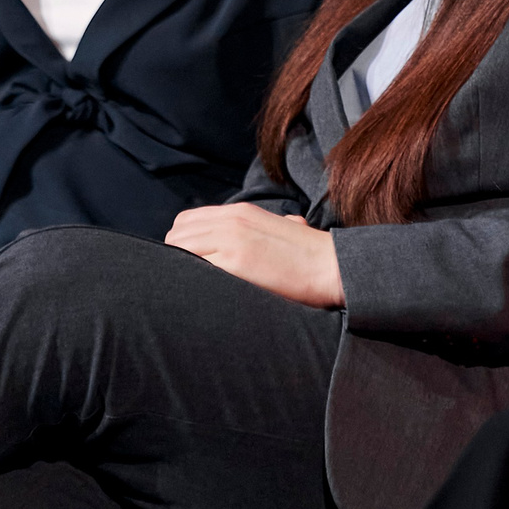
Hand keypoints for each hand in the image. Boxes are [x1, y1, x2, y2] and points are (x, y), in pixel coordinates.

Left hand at [165, 204, 343, 306]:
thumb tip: (270, 232)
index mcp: (240, 212)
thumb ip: (266, 228)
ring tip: (189, 292)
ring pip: (179, 250)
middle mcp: (231, 220)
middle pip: (177, 236)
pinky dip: (191, 281)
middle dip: (174, 260)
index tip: (186, 266)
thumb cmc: (312, 256)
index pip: (186, 221)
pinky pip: (195, 267)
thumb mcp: (284, 230)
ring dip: (179, 271)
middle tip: (185, 283)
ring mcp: (232, 239)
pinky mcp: (237, 262)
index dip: (180, 245)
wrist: (333, 266)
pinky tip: (200, 296)